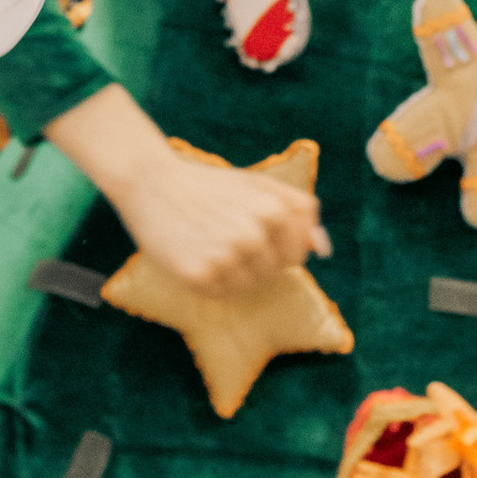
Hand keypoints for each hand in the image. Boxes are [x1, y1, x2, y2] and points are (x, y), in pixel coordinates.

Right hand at [109, 139, 323, 297]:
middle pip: (275, 272)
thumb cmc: (209, 186)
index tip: (253, 230)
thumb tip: (324, 248)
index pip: (299, 253)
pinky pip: (221, 294)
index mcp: (275, 210)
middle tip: (225, 233)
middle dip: (256, 260)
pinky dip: (210, 281)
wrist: (151, 183)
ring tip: (209, 243)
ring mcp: (227, 256)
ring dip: (233, 273)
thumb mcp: (259, 186)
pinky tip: (195, 254)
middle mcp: (255, 235)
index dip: (279, 246)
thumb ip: (298, 210)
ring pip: (250, 286)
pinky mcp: (200, 275)